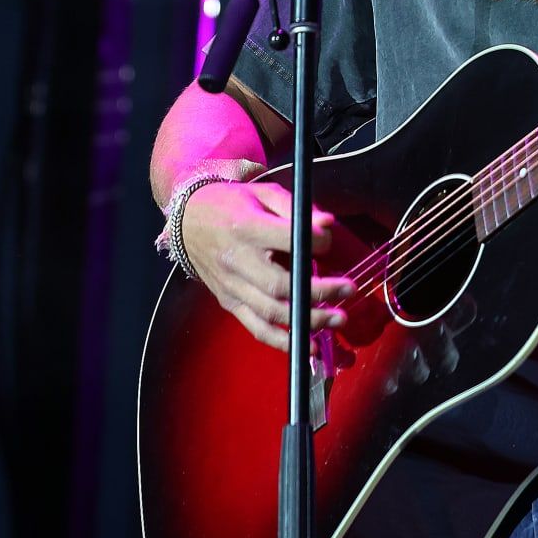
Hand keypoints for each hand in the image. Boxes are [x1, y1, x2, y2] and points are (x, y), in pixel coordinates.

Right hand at [181, 180, 354, 351]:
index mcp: (246, 227)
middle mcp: (236, 260)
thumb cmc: (232, 204)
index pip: (287, 239)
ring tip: (339, 318)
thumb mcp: (264, 193)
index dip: (315, 243)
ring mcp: (231, 286)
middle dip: (319, 291)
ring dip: (308, 319)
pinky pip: (256, 328)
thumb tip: (328, 224)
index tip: (329, 243)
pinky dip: (283, 340)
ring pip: (271, 311)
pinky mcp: (229, 302)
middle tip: (348, 289)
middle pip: (280, 285)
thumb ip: (296, 209)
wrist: (189, 220)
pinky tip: (309, 344)